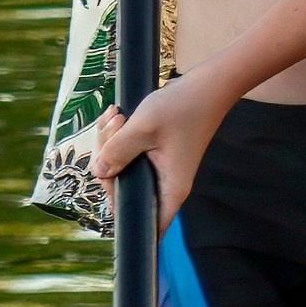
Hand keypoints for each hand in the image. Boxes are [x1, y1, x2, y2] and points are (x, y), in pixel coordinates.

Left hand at [90, 76, 221, 226]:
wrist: (207, 84)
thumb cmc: (183, 106)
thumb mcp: (144, 127)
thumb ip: (118, 151)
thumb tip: (98, 172)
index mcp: (169, 189)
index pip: (142, 222)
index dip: (120, 208)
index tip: (109, 176)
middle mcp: (165, 185)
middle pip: (124, 189)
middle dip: (107, 161)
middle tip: (113, 128)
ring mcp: (160, 169)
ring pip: (122, 168)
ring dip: (110, 142)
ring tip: (116, 114)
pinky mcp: (155, 155)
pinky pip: (128, 153)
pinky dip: (118, 136)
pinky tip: (117, 115)